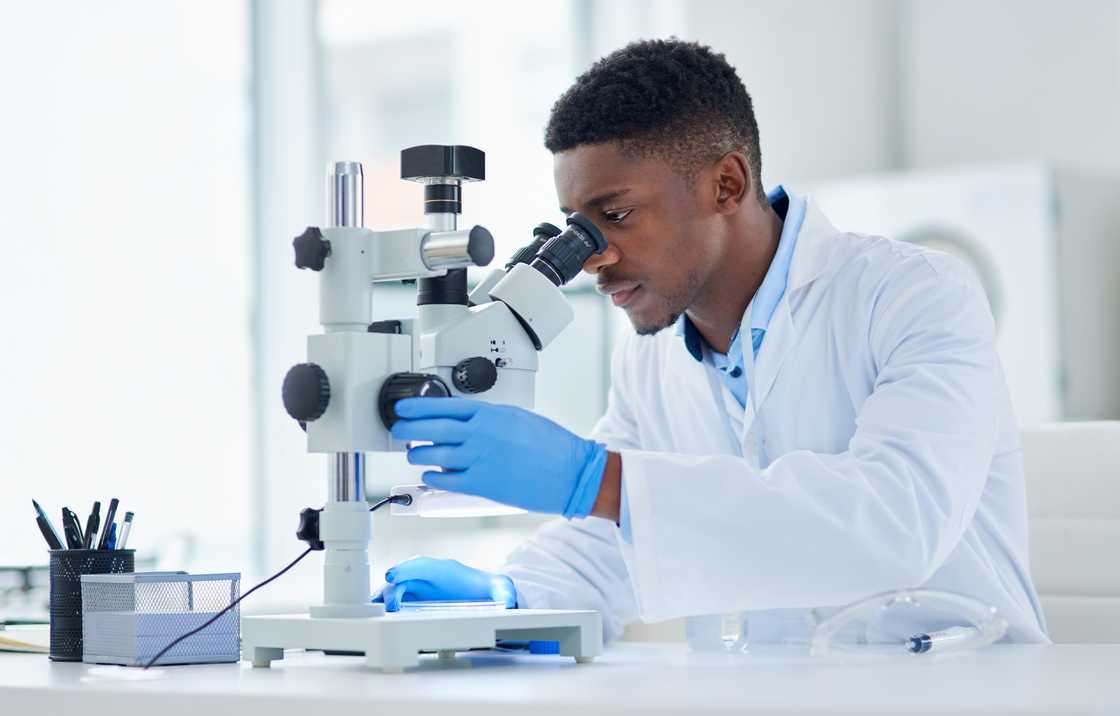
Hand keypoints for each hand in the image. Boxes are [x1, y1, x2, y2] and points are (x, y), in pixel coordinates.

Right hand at [372, 557, 516, 611]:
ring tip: (376, 612)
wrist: (485, 594)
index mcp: (444, 569)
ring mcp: (419, 587)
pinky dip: (384, 605)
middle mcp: (427, 576)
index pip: (421, 565)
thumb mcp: (499, 589)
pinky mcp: (414, 599)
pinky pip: (395, 599)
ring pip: (395, 589)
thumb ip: (503, 592)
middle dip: (392, 590)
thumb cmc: (487, 588)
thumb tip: (507, 600)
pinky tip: (376, 614)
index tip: (392, 577)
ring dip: (385, 599)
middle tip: (391, 608)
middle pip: (403, 578)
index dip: (406, 570)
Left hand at [390, 397, 608, 517]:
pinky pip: (446, 480)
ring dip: (418, 453)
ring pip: (434, 454)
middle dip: (409, 428)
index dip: (418, 407)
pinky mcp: (482, 484)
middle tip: (398, 429)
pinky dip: (433, 476)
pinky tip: (429, 474)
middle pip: (432, 428)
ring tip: (413, 453)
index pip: (444, 406)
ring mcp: (480, 459)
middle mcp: (481, 434)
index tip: (403, 407)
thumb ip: (491, 419)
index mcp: (491, 415)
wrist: (571, 472)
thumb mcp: (519, 418)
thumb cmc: (552, 445)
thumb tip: (467, 422)